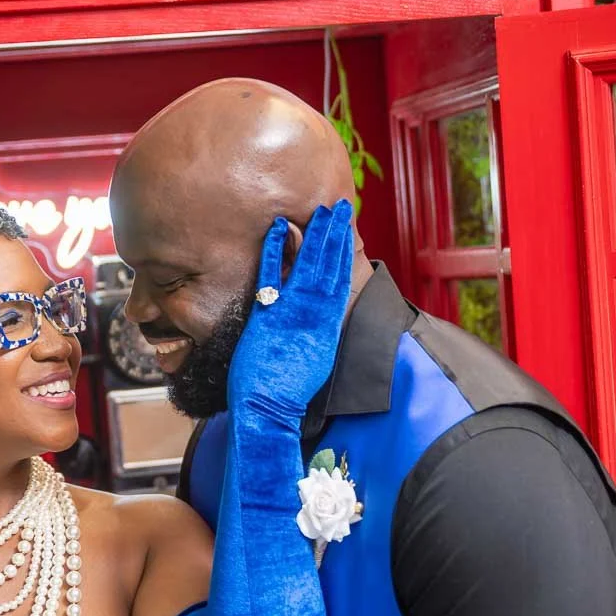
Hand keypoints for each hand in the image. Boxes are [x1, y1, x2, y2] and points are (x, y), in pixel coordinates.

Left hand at [228, 200, 353, 420]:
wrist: (270, 409)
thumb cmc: (285, 393)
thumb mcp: (311, 363)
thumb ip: (314, 338)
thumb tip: (313, 327)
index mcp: (327, 326)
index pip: (338, 281)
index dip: (342, 254)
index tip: (346, 232)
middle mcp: (316, 315)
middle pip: (330, 265)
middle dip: (336, 234)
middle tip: (340, 207)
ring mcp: (296, 312)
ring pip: (312, 264)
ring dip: (318, 233)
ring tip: (324, 208)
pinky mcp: (273, 313)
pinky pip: (275, 273)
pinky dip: (278, 249)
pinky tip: (280, 227)